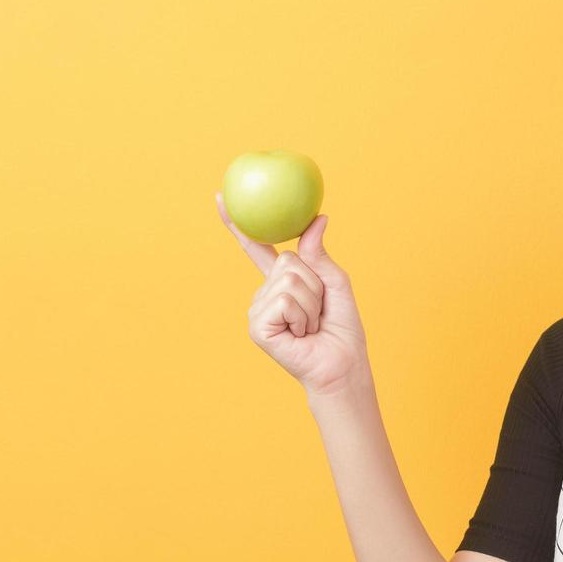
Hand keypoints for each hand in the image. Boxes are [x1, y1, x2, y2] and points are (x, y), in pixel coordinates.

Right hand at [216, 192, 369, 397]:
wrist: (342, 363)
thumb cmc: (341, 328)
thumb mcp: (335, 283)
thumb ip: (319, 253)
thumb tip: (318, 218)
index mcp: (281, 281)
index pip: (257, 248)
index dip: (238, 224)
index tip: (221, 197)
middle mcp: (265, 294)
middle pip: (288, 262)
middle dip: (314, 285)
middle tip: (318, 312)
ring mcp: (258, 310)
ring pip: (289, 281)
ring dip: (311, 303)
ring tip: (311, 325)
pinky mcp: (258, 327)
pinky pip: (284, 300)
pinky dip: (302, 316)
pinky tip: (300, 334)